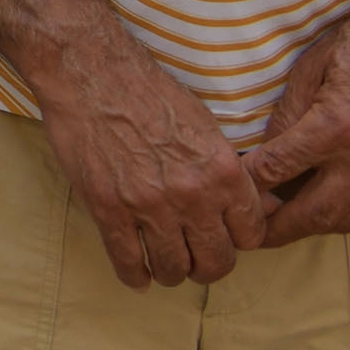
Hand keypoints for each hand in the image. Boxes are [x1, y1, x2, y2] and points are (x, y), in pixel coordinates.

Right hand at [34, 32, 265, 285]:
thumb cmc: (149, 93)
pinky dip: (135, 276)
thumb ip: (229, 170)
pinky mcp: (108, 209)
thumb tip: (258, 205)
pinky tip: (137, 275)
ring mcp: (149, 205)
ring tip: (165, 263)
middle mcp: (192, 194)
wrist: (91, 73)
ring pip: (174, 268)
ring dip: (173, 272)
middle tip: (196, 258)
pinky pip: (128, 262)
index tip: (223, 236)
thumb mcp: (206, 126)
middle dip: (208, 265)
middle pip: (216, 261)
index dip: (238, 239)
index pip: (250, 235)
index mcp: (223, 171)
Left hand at [245, 0, 349, 244]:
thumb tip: (266, 150)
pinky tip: (332, 216)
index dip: (249, 185)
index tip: (229, 192)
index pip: (278, 169)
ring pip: (347, 221)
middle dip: (277, 230)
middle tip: (250, 236)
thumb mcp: (314, 66)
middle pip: (312, 212)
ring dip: (313, 228)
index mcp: (337, 127)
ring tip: (285, 227)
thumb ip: (289, 113)